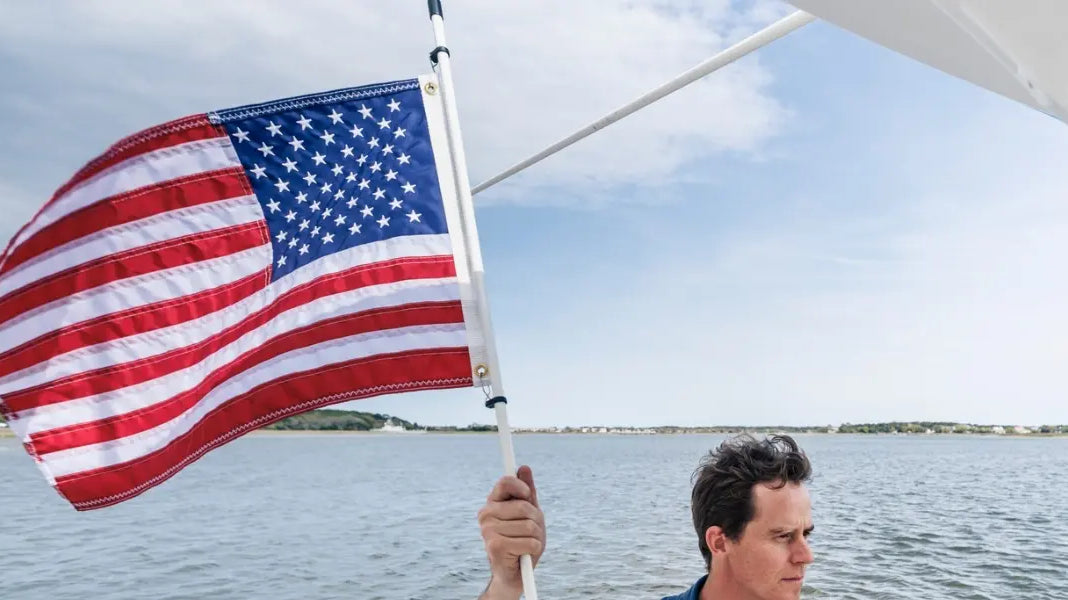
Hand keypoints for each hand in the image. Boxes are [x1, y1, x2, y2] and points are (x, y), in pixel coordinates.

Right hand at [477, 465, 545, 599]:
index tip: (528, 496)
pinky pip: (530, 542)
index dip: (521, 487)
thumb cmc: (523, 540)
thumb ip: (527, 492)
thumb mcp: (529, 514)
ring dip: (536, 537)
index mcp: (492, 503)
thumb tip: (524, 467)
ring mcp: (488, 530)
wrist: (515, 573)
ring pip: (529, 525)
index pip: (506, 482)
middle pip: (524, 506)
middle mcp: (486, 514)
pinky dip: (534, 549)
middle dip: (536, 520)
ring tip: (526, 545)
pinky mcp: (495, 546)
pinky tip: (524, 555)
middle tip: (530, 532)